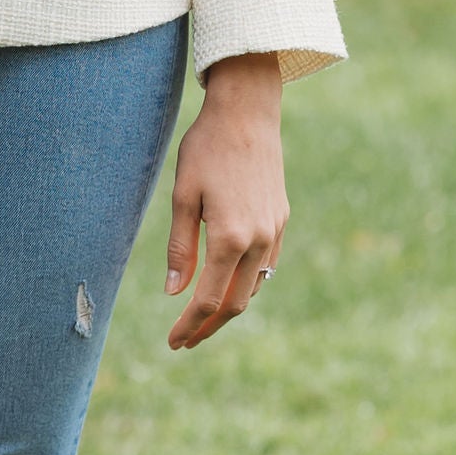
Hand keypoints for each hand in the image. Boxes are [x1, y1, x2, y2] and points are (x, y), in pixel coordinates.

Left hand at [164, 52, 286, 351]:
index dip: (190, 325)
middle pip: (236, 303)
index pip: (209, 300)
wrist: (248, 113)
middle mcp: (258, 240)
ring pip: (254, 287)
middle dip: (210, 326)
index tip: (174, 342)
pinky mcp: (281, 219)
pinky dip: (246, 283)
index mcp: (229, 237)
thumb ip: (180, 248)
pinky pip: (266, 266)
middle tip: (186, 339)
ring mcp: (274, 231)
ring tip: (204, 317)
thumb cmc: (207, 148)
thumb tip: (174, 292)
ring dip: (230, 307)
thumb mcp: (183, 196)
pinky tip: (229, 282)